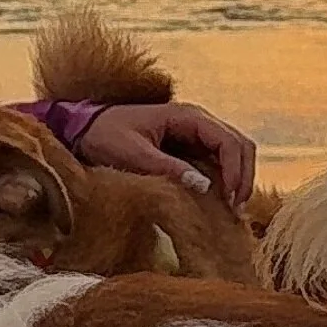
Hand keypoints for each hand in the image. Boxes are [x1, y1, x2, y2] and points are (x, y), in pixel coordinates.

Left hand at [75, 101, 257, 209]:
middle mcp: (197, 121)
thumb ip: (167, 168)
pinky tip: (220, 203)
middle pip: (239, 145)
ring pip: (233, 153)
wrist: (84, 129)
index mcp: (186, 116)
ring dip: (237, 179)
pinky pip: (217, 162)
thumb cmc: (105, 136)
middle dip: (243, 176)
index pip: (228, 140)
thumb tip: (204, 186)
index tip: (231, 199)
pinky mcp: (188, 148)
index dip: (236, 170)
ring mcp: (195, 134)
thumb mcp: (133, 154)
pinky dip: (224, 180)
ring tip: (232, 210)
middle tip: (236, 209)